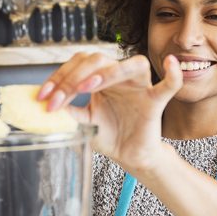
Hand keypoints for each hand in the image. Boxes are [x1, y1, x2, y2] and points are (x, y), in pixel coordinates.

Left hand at [37, 53, 182, 174]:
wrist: (129, 155)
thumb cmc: (110, 135)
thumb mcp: (84, 123)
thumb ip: (70, 112)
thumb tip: (49, 105)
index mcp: (101, 78)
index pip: (79, 65)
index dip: (59, 77)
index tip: (43, 97)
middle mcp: (120, 76)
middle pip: (99, 60)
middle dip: (74, 77)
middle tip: (57, 98)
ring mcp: (139, 86)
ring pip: (130, 64)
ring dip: (108, 72)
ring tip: (87, 87)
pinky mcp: (155, 101)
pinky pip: (169, 85)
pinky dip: (173, 74)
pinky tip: (169, 62)